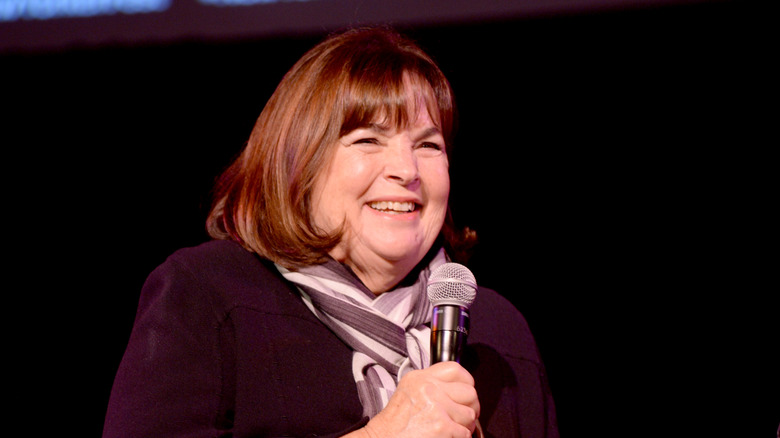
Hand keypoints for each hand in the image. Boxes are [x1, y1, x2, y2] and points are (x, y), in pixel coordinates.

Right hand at [360, 361, 479, 437]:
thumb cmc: (396, 422)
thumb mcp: (409, 391)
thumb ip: (432, 384)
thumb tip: (460, 388)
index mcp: (421, 378)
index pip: (456, 370)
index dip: (466, 383)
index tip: (464, 395)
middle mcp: (429, 388)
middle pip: (470, 393)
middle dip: (469, 407)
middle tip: (460, 416)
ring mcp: (437, 407)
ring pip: (470, 415)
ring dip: (464, 426)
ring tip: (451, 429)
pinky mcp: (442, 427)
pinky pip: (466, 433)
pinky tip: (446, 437)